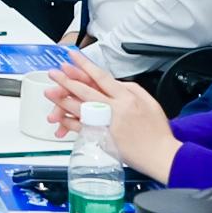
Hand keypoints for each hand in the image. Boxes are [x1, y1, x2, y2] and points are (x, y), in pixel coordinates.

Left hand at [42, 63, 178, 180]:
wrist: (161, 155)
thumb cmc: (158, 132)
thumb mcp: (150, 102)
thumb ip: (131, 89)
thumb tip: (114, 84)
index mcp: (127, 97)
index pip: (101, 76)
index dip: (84, 65)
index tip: (73, 57)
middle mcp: (115, 109)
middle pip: (86, 90)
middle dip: (68, 79)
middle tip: (55, 72)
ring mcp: (107, 124)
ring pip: (80, 108)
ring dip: (62, 99)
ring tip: (50, 92)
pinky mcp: (103, 138)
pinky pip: (82, 128)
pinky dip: (69, 122)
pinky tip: (59, 117)